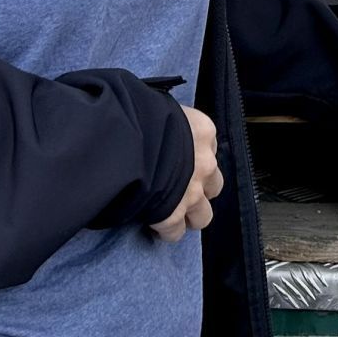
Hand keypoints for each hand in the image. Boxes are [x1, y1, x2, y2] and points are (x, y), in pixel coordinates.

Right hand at [149, 106, 223, 242]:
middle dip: (199, 189)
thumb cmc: (137, 113)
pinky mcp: (172, 215)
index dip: (194, 157)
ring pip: (203, 216)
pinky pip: (175, 232)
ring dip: (189, 215)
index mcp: (203, 131)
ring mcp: (191, 192)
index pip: (209, 148)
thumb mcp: (158, 104)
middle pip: (213, 185)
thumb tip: (152, 118)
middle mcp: (204, 163)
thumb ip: (165, 118)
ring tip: (172, 212)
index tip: (179, 160)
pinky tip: (156, 226)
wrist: (124, 138)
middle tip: (180, 188)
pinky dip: (167, 231)